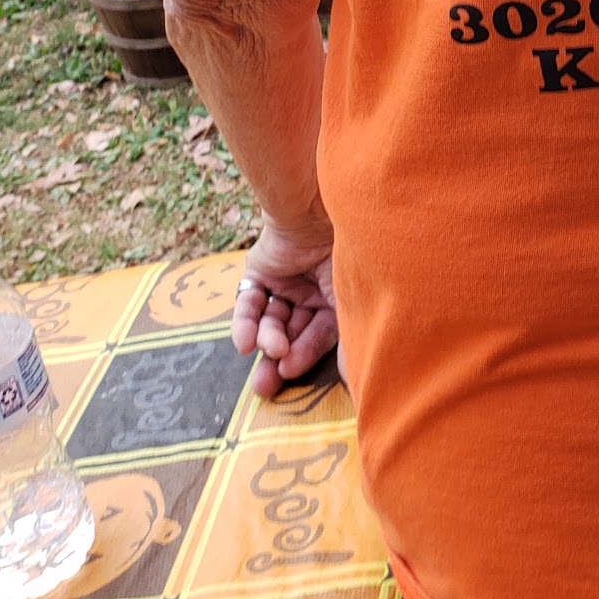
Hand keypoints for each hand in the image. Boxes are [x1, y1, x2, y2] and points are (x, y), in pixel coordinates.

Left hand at [232, 217, 337, 399]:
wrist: (315, 212)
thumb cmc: (344, 254)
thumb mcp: (349, 300)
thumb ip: (347, 339)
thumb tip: (355, 381)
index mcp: (338, 298)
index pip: (319, 335)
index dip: (306, 355)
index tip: (292, 374)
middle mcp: (311, 292)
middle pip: (291, 332)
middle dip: (278, 359)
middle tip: (265, 387)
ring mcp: (286, 281)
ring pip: (271, 320)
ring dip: (266, 338)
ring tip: (265, 350)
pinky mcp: (260, 272)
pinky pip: (249, 302)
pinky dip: (244, 323)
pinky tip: (243, 343)